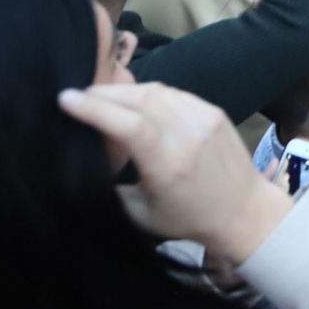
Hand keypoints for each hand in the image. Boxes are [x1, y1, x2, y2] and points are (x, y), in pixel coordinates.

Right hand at [57, 83, 291, 264]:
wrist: (243, 209)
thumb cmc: (188, 218)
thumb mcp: (140, 213)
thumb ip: (110, 188)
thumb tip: (81, 164)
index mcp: (169, 164)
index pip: (130, 125)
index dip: (96, 109)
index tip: (65, 98)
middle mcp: (189, 135)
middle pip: (140, 100)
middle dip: (103, 93)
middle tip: (78, 96)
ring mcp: (205, 119)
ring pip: (157, 91)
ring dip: (124, 90)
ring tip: (100, 96)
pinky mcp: (214, 111)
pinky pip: (174, 93)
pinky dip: (149, 93)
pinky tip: (132, 99)